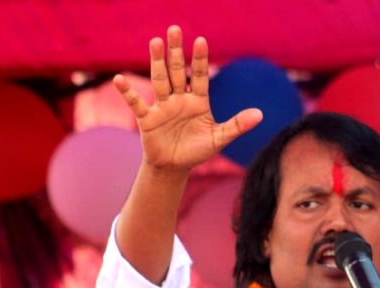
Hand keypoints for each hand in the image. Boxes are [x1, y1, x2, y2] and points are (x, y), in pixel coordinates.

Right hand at [113, 25, 262, 171]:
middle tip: (174, 29)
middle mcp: (179, 99)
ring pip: (159, 81)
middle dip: (175, 52)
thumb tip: (260, 115)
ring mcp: (162, 107)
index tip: (201, 41)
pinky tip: (119, 79)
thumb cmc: (198, 150)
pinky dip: (127, 93)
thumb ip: (237, 125)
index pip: (199, 76)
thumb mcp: (219, 138)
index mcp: (198, 101)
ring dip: (157, 62)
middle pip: (176, 71)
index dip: (199, 59)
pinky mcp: (148, 119)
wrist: (175, 166)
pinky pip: (136, 104)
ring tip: (155, 42)